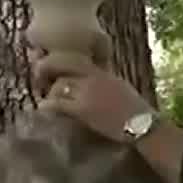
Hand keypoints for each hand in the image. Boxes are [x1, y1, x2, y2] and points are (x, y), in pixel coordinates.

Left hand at [33, 48, 150, 142]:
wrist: (143, 124)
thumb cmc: (135, 110)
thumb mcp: (118, 86)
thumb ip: (101, 80)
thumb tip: (87, 80)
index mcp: (101, 72)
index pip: (73, 58)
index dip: (56, 60)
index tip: (47, 66)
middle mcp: (93, 78)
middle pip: (61, 65)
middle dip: (46, 70)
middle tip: (39, 80)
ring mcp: (88, 93)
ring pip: (59, 84)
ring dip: (49, 92)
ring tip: (44, 100)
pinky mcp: (83, 109)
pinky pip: (59, 103)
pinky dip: (48, 105)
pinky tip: (44, 109)